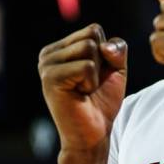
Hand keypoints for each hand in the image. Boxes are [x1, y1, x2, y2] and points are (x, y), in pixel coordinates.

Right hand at [38, 24, 126, 153]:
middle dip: (101, 62)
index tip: (95, 75)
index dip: (105, 53)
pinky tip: (80, 94)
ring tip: (84, 89)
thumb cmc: (102, 101)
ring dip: (96, 72)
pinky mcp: (50, 78)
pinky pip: (87, 66)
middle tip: (90, 84)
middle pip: (92, 36)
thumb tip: (104, 45)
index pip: (94, 30)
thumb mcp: (116, 68)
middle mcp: (48, 53)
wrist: (93, 134)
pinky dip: (92, 82)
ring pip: (90, 48)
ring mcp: (47, 65)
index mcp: (60, 48)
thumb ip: (116, 48)